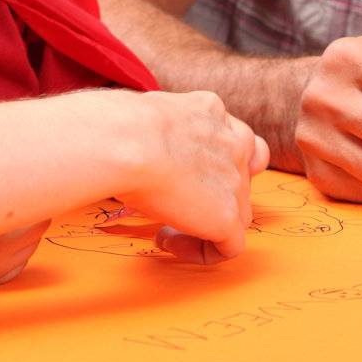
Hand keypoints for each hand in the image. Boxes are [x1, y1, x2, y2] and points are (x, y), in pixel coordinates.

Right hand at [119, 91, 268, 263]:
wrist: (128, 142)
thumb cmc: (119, 125)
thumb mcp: (144, 110)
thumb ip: (156, 127)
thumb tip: (129, 136)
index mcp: (210, 110)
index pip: (233, 136)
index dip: (216, 160)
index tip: (182, 173)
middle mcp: (233, 142)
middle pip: (241, 176)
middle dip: (211, 195)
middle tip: (172, 204)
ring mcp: (235, 181)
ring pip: (238, 213)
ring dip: (204, 225)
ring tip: (162, 229)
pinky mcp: (228, 215)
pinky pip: (230, 247)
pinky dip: (201, 252)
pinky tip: (166, 241)